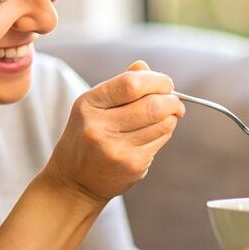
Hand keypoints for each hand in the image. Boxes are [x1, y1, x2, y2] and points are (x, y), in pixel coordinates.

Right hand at [45, 60, 183, 204]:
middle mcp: (99, 127)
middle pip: (152, 106)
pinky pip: (161, 141)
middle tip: (174, 101)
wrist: (74, 181)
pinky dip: (164, 133)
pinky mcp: (131, 165)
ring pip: (162, 124)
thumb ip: (120, 85)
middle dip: (172, 100)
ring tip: (165, 116)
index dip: (156, 80)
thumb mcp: (94, 106)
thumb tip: (145, 68)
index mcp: (89, 104)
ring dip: (171, 117)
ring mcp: (116, 149)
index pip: (131, 84)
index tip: (165, 84)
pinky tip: (153, 134)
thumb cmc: (87, 135)